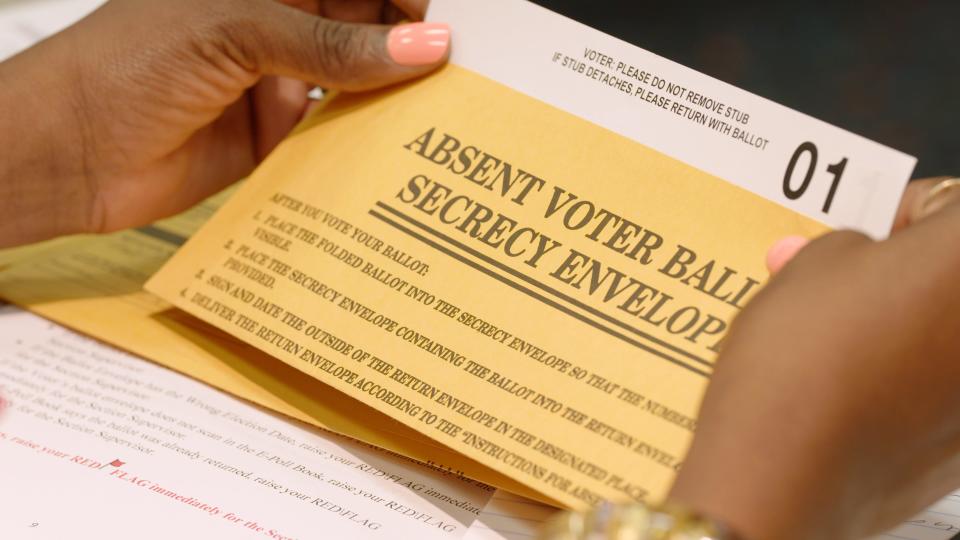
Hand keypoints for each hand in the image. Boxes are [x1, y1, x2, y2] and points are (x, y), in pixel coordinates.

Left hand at [0, 0, 449, 246]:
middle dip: (407, 44)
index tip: (442, 24)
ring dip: (393, 95)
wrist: (70, 155)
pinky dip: (366, 143)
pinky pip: (335, 137)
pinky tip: (397, 150)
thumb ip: (332, 44)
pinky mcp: (276, 138)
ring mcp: (278, 81)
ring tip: (442, 112)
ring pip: (356, 82)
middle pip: (364, 26)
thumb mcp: (236, 33)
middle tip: (458, 72)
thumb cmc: (126, 67)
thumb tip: (422, 46)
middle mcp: (278, 26)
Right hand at [670, 178, 959, 538]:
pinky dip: (907, 379)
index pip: (944, 201)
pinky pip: (939, 388)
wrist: (782, 473)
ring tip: (838, 337)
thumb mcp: (807, 269)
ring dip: (906, 323)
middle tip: (843, 279)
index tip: (860, 226)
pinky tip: (852, 387)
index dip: (893, 208)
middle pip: (950, 277)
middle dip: (900, 269)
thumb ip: (841, 248)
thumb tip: (848, 256)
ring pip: (943, 334)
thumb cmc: (797, 368)